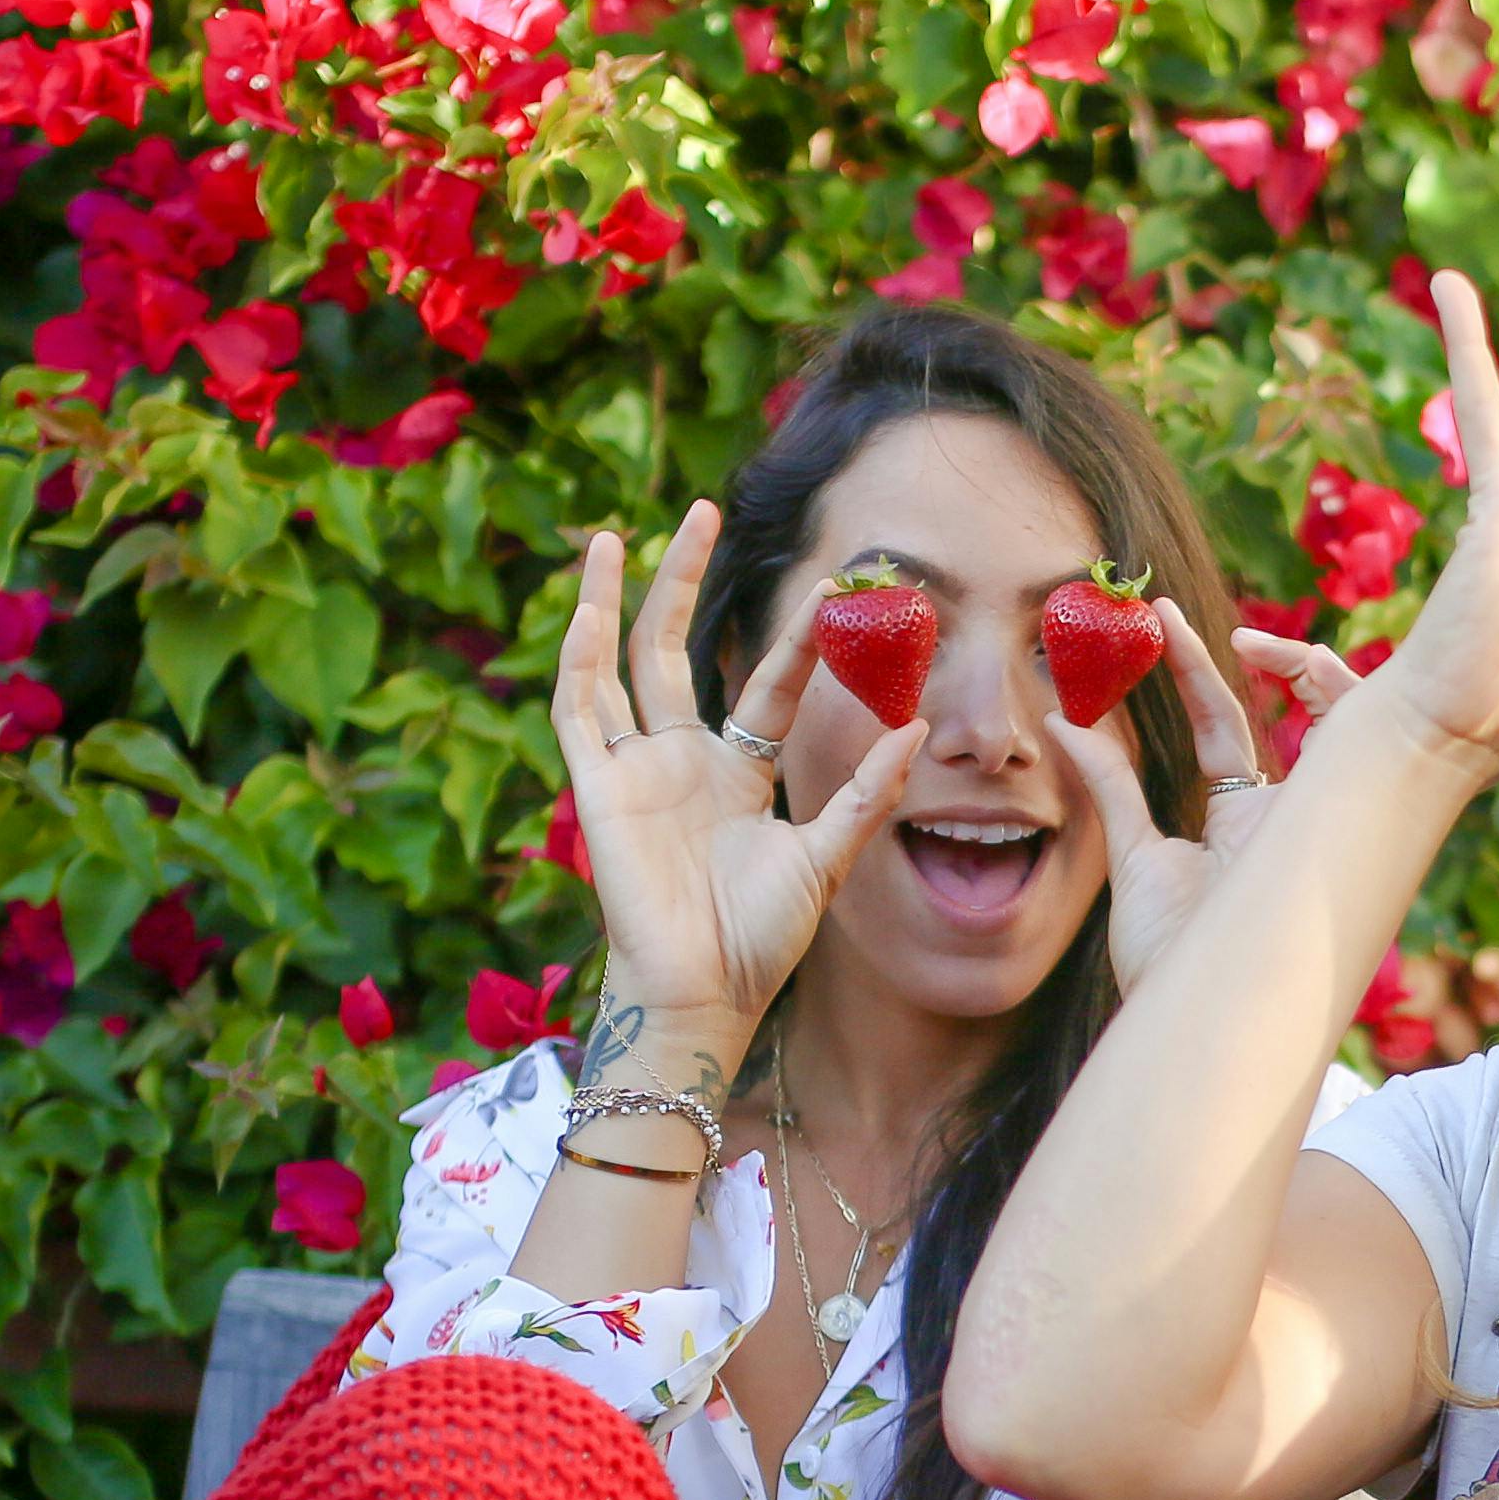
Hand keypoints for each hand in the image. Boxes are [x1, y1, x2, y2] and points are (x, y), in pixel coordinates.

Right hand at [553, 508, 923, 1040]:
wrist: (707, 991)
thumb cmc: (763, 939)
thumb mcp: (828, 856)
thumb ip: (867, 792)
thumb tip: (918, 726)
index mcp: (737, 773)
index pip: (766, 683)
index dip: (798, 638)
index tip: (833, 589)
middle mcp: (681, 760)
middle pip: (674, 648)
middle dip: (683, 580)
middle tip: (701, 508)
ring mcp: (635, 769)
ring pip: (616, 663)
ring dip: (612, 599)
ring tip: (616, 533)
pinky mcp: (597, 789)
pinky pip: (580, 711)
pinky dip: (579, 658)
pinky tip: (590, 606)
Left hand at [1056, 601, 1322, 994]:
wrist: (1199, 1019)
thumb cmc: (1170, 959)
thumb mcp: (1135, 856)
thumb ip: (1111, 787)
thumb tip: (1061, 720)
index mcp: (1243, 825)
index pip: (1226, 730)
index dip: (1196, 676)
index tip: (1155, 626)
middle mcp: (1285, 816)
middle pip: (1274, 712)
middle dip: (1240, 654)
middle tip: (1159, 609)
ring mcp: (1313, 817)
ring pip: (1326, 716)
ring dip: (1289, 661)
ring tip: (1199, 627)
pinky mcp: (1328, 819)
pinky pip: (1346, 740)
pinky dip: (1325, 692)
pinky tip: (1266, 658)